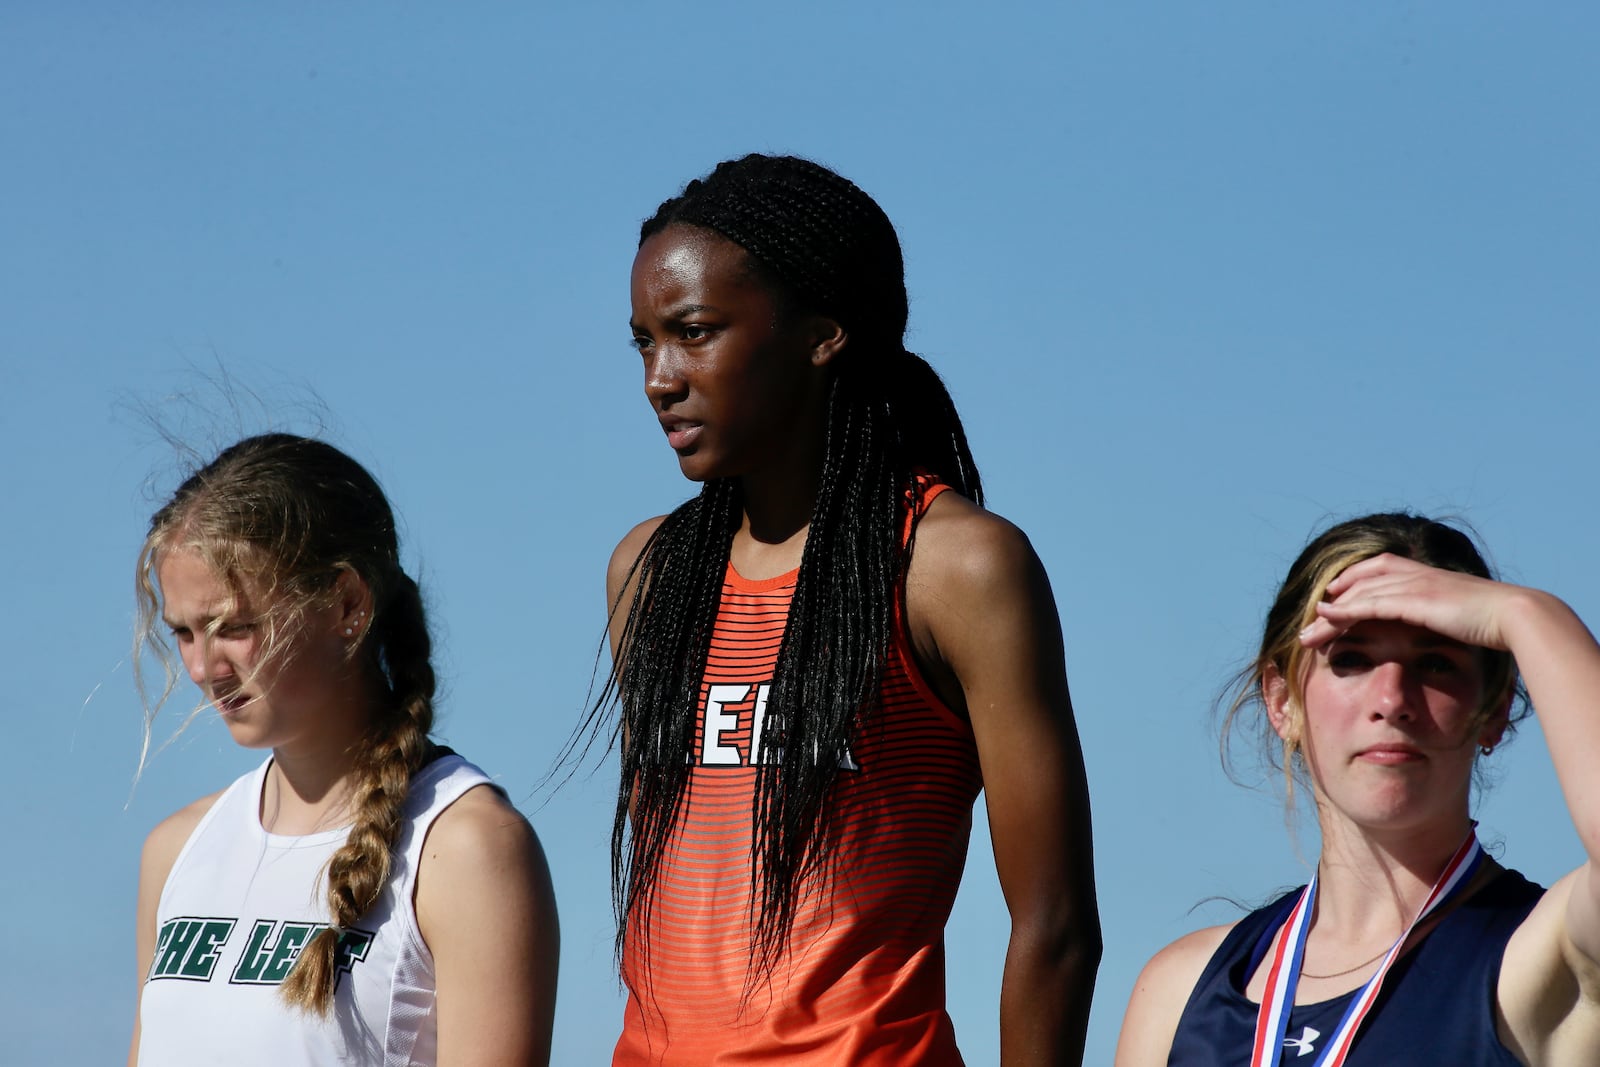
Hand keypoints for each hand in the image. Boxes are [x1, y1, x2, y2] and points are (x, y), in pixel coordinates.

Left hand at [1298, 553, 1518, 652]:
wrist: (1512, 616)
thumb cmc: (1492, 620)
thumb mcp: (1459, 614)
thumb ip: (1440, 615)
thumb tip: (1437, 625)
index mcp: (1424, 574)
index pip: (1376, 569)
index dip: (1351, 582)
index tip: (1331, 597)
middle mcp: (1413, 574)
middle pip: (1359, 583)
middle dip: (1330, 601)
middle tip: (1309, 620)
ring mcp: (1412, 585)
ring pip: (1358, 597)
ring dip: (1328, 616)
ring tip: (1306, 634)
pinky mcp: (1413, 601)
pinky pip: (1369, 605)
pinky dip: (1345, 612)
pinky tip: (1327, 620)